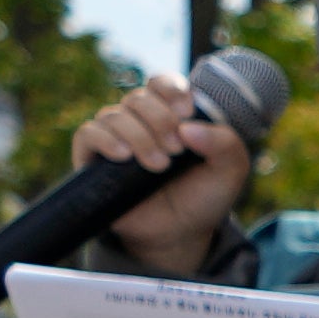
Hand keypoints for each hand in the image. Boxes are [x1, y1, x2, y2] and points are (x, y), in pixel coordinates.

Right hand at [72, 73, 254, 274]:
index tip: (186, 111)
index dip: (171, 89)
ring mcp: (115, 138)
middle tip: (176, 151)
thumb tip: (188, 128)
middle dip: (160, 120)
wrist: (180, 234)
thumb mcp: (230, 170)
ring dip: (139, 136)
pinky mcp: (93, 159)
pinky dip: (105, 139)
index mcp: (171, 115)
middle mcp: (140, 121)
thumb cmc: (203, 198)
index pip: (161, 83)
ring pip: (115, 115)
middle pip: (139, 98)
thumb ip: (226, 143)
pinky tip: (123, 156)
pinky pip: (88, 133)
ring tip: (158, 166)